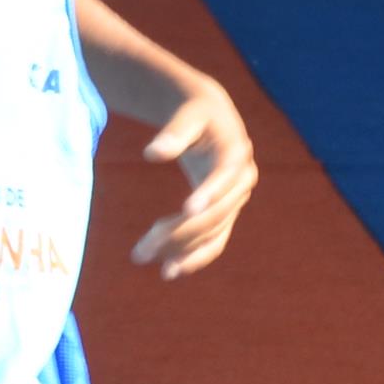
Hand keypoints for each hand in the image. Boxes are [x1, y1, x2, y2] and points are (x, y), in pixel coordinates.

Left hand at [130, 80, 258, 278]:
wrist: (211, 118)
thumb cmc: (195, 113)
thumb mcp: (186, 114)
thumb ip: (173, 133)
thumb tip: (151, 153)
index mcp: (236, 153)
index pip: (224, 177)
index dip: (208, 193)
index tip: (185, 211)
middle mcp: (242, 180)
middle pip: (214, 213)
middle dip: (179, 232)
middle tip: (141, 248)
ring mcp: (236, 201)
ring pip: (211, 232)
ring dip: (180, 249)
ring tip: (143, 257)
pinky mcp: (226, 214)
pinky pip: (214, 241)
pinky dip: (194, 257)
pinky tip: (169, 271)